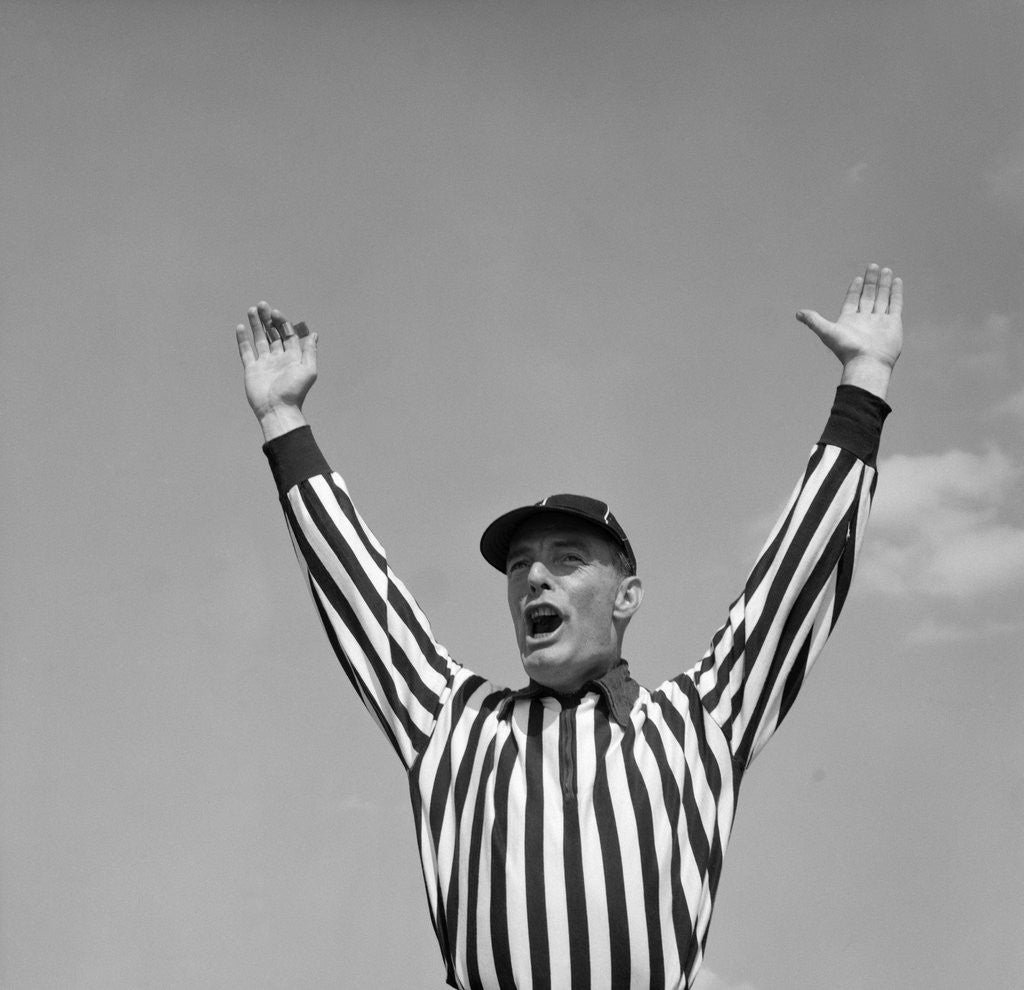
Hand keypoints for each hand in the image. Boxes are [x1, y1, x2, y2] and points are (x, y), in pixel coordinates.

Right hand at [235, 302, 317, 439]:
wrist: (277, 409)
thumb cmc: (295, 391)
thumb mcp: (308, 370)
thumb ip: (309, 351)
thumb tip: (314, 334)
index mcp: (292, 357)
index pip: (287, 334)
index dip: (282, 322)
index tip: (275, 313)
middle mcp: (278, 358)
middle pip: (273, 334)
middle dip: (268, 319)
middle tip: (262, 305)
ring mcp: (264, 363)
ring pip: (260, 339)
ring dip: (256, 325)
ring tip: (252, 310)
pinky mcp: (252, 369)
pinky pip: (246, 351)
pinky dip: (243, 340)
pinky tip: (241, 327)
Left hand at [796, 264, 902, 398]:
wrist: (867, 363)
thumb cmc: (847, 349)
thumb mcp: (827, 332)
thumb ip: (814, 321)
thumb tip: (797, 313)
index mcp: (850, 320)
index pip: (853, 300)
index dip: (855, 289)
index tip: (858, 278)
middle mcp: (865, 320)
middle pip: (868, 296)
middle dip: (870, 282)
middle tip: (872, 266)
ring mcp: (880, 321)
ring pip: (882, 298)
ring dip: (883, 284)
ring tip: (885, 269)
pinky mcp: (893, 323)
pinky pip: (895, 304)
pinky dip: (896, 293)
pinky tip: (896, 281)